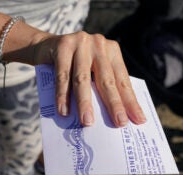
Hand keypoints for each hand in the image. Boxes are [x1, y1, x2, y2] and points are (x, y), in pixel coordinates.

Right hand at [32, 31, 146, 126]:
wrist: (44, 46)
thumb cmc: (72, 65)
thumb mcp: (91, 70)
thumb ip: (101, 86)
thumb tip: (112, 117)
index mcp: (111, 51)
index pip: (122, 80)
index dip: (130, 101)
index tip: (138, 120)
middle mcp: (99, 45)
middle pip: (106, 80)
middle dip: (114, 104)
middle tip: (120, 123)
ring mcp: (80, 43)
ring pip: (83, 79)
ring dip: (85, 103)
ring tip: (88, 122)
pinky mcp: (62, 46)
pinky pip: (63, 76)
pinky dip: (62, 95)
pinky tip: (64, 111)